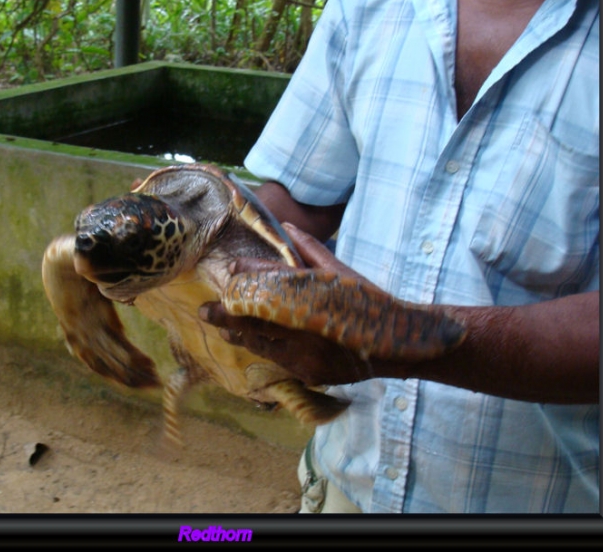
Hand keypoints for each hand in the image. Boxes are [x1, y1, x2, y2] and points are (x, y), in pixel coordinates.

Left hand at [200, 224, 465, 386]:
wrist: (397, 342)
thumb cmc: (368, 301)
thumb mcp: (341, 272)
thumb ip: (310, 251)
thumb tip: (286, 226)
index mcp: (313, 303)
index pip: (267, 295)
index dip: (242, 290)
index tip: (224, 282)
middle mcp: (306, 332)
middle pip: (256, 325)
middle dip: (228, 318)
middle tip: (205, 311)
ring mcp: (307, 358)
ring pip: (262, 347)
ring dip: (241, 335)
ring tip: (222, 327)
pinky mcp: (310, 375)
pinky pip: (277, 361)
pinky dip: (263, 349)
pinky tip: (250, 342)